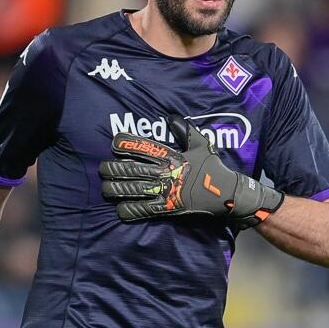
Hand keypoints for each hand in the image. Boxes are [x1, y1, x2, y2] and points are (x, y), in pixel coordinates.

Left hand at [99, 115, 283, 228]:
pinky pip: (144, 210)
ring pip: (133, 190)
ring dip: (116, 189)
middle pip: (132, 169)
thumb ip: (184, 131)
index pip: (143, 147)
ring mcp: (165, 191)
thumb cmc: (212, 167)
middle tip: (103, 169)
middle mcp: (165, 173)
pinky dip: (130, 211)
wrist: (225, 193)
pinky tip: (120, 209)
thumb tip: (171, 117)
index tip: (114, 143)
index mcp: (171, 156)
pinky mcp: (168, 208)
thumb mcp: (201, 144)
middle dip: (114, 169)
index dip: (126, 144)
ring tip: (105, 188)